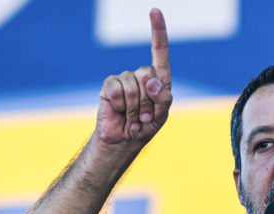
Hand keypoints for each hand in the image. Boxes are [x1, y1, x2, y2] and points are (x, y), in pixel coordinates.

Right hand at [95, 8, 171, 147]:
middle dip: (147, 100)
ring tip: (134, 119)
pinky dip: (121, 104)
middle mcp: (141, 75)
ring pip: (132, 84)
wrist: (123, 141)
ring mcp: (124, 79)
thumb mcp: (161, 115)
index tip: (154, 11)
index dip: (158, 31)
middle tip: (144, 117)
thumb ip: (163, 98)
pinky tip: (120, 112)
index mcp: (158, 79)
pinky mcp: (110, 86)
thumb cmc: (145, 127)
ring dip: (134, 107)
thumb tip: (151, 81)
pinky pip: (117, 88)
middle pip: (147, 73)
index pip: (159, 51)